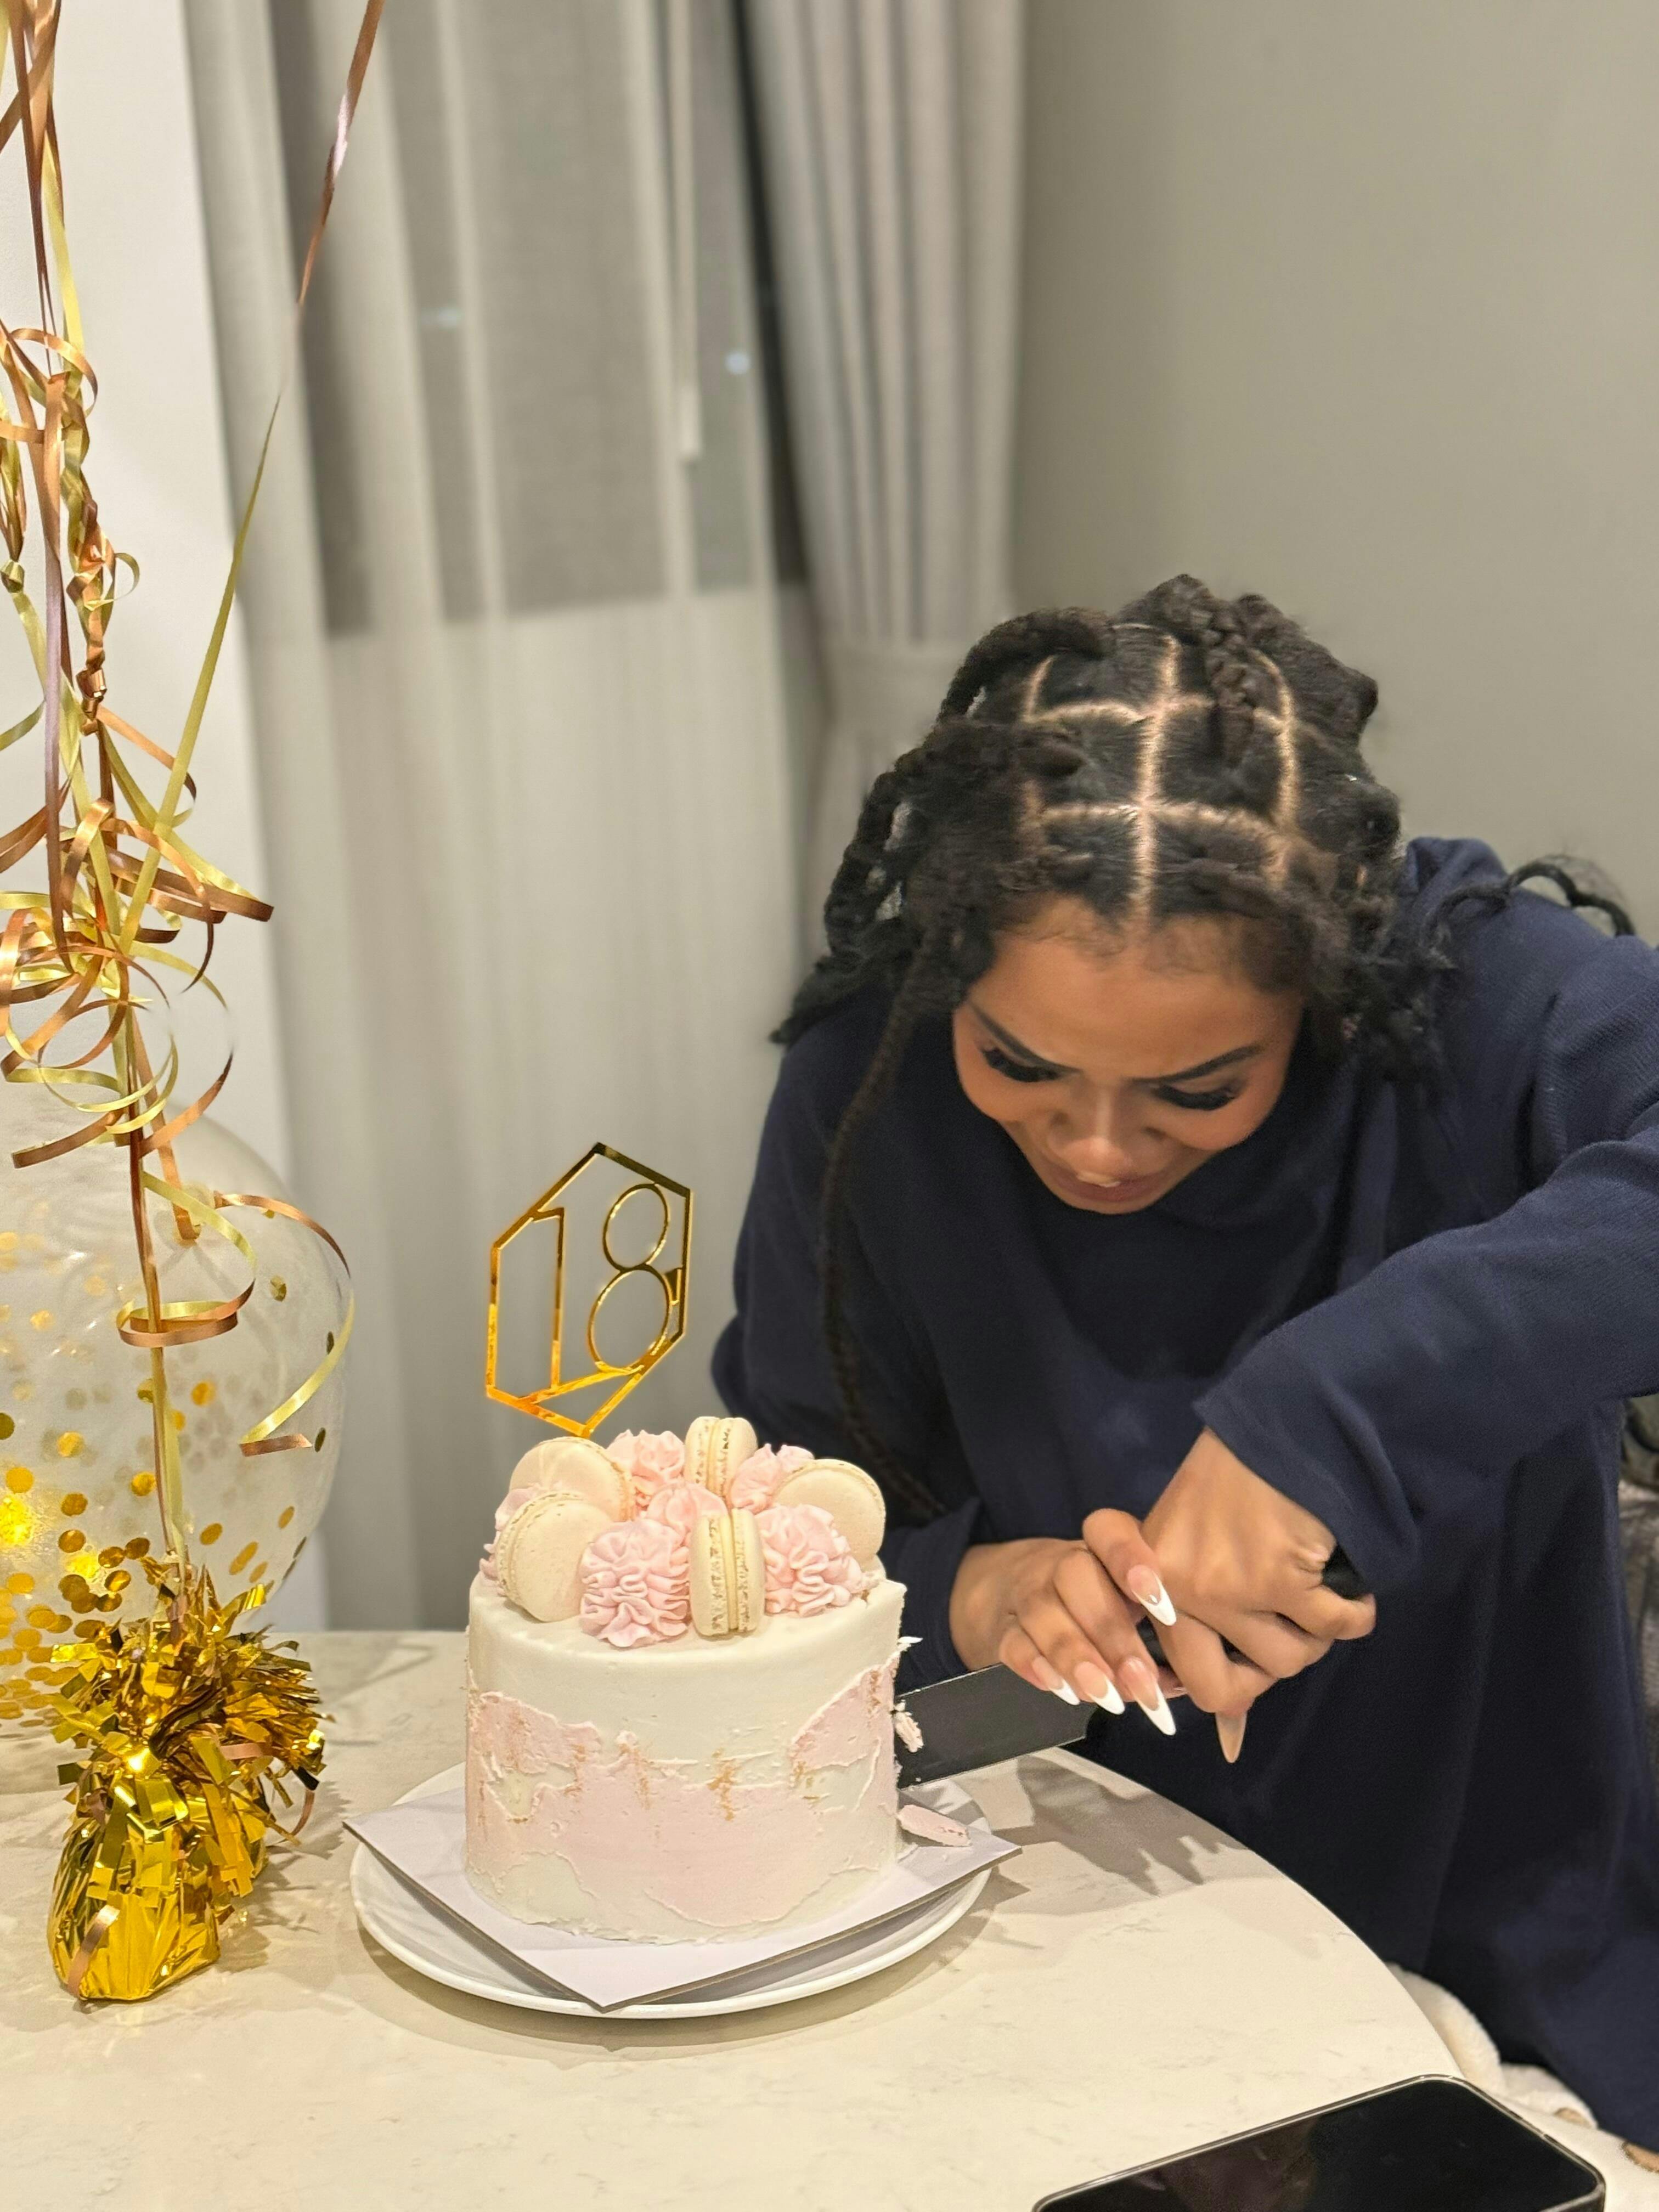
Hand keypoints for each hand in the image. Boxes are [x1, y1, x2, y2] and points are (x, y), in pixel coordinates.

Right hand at [948, 1531, 1182, 1732]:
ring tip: (1108, 1699)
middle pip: (1076, 1576)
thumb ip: (1155, 1636)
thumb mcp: (1122, 1602)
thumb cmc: (1089, 1601)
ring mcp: (1025, 1593)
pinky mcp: (1000, 1628)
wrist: (1004, 1591)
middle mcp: (1059, 1563)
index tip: (1163, 1605)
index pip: (1108, 1530)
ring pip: (1043, 1612)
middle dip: (1113, 1634)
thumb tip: (1185, 1681)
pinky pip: (1013, 1641)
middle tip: (1143, 1683)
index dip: (1132, 1559)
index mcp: (1099, 1548)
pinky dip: (1037, 1666)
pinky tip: (1064, 1691)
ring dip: (1078, 1657)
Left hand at [1086, 1431, 1375, 1723]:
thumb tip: (1221, 1709)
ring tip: (1319, 1594)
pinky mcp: (1279, 1577)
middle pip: (1220, 1690)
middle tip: (1290, 1637)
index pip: (1169, 1673)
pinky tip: (1353, 1591)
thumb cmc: (1238, 1474)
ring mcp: (1226, 1588)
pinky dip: (1355, 1614)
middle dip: (1267, 1673)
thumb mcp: (1194, 1537)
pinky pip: (1334, 1627)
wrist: (1281, 1421)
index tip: (1240, 1683)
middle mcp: (1177, 1591)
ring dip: (1317, 1635)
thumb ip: (1196, 1604)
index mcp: (1150, 1581)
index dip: (1209, 1688)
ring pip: (1288, 1659)